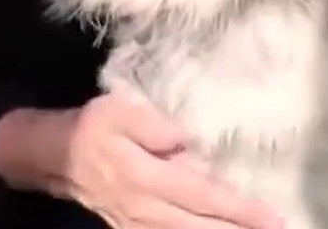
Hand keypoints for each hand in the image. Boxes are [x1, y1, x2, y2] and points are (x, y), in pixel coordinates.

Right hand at [58, 92, 285, 228]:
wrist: (55, 158)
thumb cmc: (91, 128)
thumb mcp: (118, 110)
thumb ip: (154, 125)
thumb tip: (188, 141)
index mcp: (146, 177)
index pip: (202, 195)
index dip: (239, 208)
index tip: (272, 215)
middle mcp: (146, 210)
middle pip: (202, 227)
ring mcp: (139, 226)